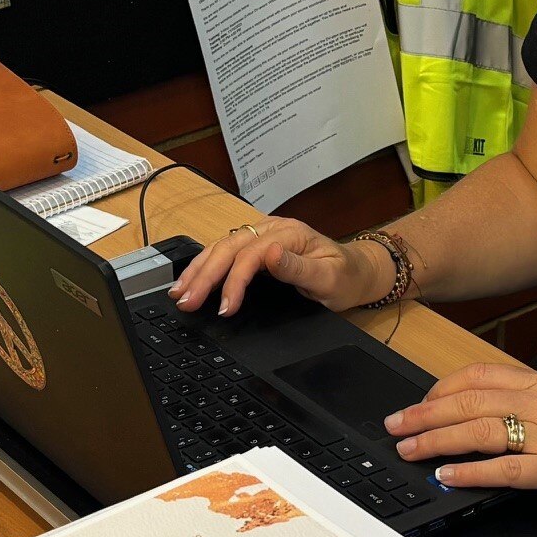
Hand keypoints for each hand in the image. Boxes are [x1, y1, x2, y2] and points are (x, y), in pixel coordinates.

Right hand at [169, 215, 389, 316]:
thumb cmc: (345, 277)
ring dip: (198, 269)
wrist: (358, 271)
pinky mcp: (256, 244)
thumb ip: (297, 268)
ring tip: (179, 292)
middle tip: (186, 301)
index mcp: (290, 234)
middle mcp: (272, 229)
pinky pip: (225, 252)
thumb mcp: (328, 278)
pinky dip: (205, 266)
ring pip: (221, 246)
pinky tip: (191, 279)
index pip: (252, 254)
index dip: (235, 280)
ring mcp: (263, 234)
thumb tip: (270, 254)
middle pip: (229, 247)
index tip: (225, 307)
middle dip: (204, 275)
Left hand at [385, 364, 536, 522]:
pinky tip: (448, 475)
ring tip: (409, 449)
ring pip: (481, 429)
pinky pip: (507, 468)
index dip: (438, 389)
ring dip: (437, 439)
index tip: (415, 403)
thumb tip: (476, 417)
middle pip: (470, 400)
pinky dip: (472, 471)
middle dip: (424, 413)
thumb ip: (525, 407)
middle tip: (395, 425)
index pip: (478, 375)